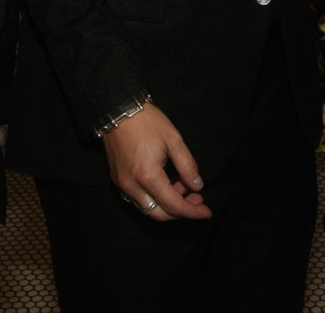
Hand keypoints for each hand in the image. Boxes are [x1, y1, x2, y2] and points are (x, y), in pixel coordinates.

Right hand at [102, 103, 211, 221]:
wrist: (118, 110)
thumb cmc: (147, 121)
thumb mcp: (173, 139)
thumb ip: (187, 166)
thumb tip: (197, 185)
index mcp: (149, 177)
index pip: (174, 205)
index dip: (192, 211)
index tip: (207, 212)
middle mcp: (133, 187)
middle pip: (159, 214)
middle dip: (180, 211)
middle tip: (196, 198)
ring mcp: (122, 185)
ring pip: (147, 209)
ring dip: (167, 205)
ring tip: (182, 188)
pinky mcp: (117, 180)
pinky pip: (137, 200)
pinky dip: (154, 199)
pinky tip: (165, 186)